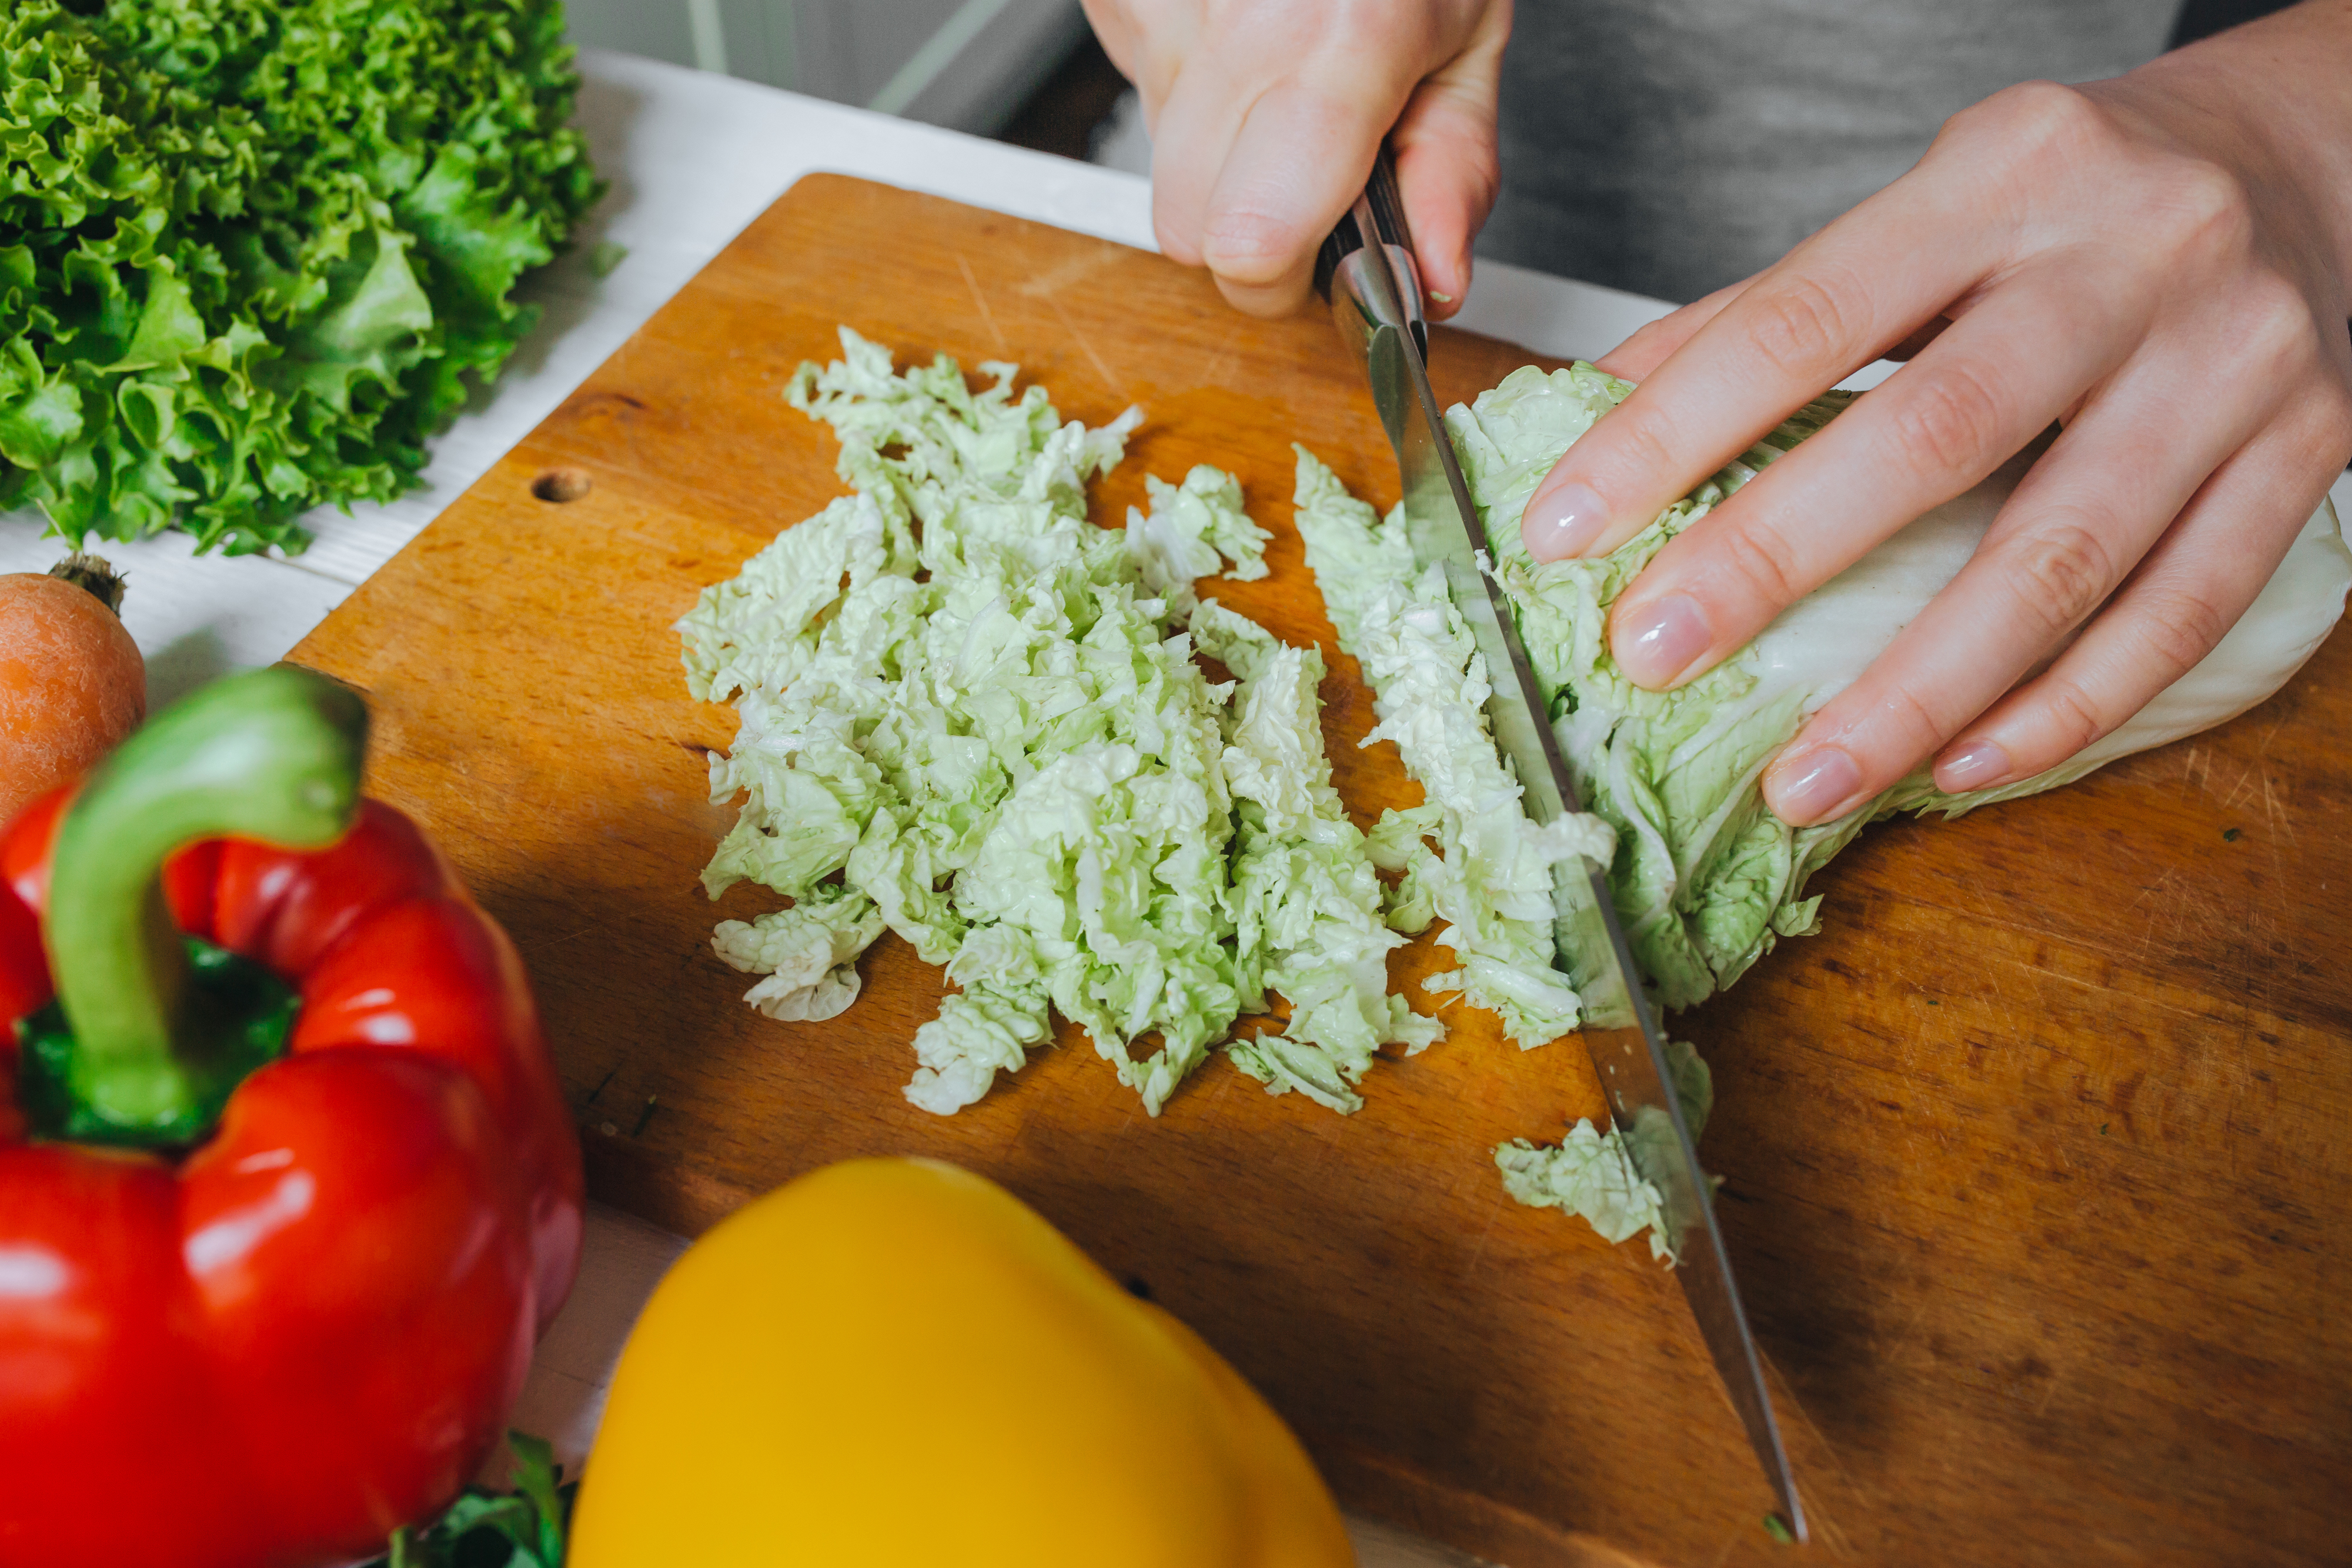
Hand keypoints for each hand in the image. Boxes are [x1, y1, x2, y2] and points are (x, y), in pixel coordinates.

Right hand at [1082, 0, 1511, 319]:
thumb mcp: (1468, 40)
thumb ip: (1452, 171)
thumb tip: (1434, 281)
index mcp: (1337, 46)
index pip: (1249, 247)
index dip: (1281, 278)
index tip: (1314, 259)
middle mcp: (1238, 23)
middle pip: (1184, 229)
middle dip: (1243, 229)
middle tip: (1301, 172)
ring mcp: (1160, 3)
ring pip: (1156, 166)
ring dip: (1214, 152)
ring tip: (1276, 78)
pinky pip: (1136, 88)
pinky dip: (1185, 84)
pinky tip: (1237, 35)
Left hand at [1516, 4, 2351, 825]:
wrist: (2321, 151)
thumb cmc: (2086, 193)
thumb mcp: (1930, 205)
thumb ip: (1772, 309)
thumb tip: (1602, 407)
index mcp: (2004, 174)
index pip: (1803, 321)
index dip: (1672, 434)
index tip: (1566, 527)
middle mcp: (2131, 259)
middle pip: (1932, 440)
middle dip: (1772, 562)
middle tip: (1650, 657)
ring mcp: (2234, 363)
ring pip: (2061, 559)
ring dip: (1918, 691)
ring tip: (1803, 780)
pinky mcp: (2312, 452)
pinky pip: (2182, 612)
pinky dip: (2067, 707)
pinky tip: (1963, 765)